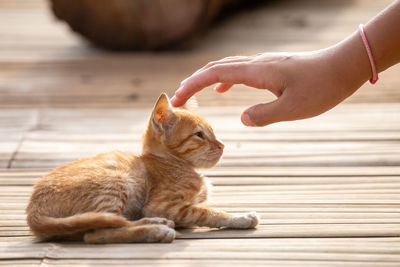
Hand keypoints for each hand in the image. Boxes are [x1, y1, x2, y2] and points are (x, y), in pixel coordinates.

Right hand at [171, 43, 370, 126]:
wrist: (343, 66)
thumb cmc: (322, 87)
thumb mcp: (294, 108)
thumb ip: (265, 114)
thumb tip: (242, 119)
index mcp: (257, 71)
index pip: (214, 74)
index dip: (192, 85)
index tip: (177, 100)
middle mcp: (256, 64)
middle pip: (215, 67)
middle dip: (193, 83)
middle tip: (177, 100)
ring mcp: (262, 64)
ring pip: (225, 67)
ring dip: (206, 79)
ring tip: (192, 93)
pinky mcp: (270, 68)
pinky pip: (239, 71)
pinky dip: (223, 79)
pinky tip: (223, 90)